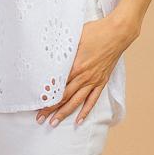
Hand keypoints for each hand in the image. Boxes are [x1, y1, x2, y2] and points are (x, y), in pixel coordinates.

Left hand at [36, 10, 136, 126]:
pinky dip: (85, 111)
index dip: (46, 96)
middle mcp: (84, 76)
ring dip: (64, 113)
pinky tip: (79, 120)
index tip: (36, 104)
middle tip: (39, 118)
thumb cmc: (95, 31)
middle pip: (64, 97)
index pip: (57, 86)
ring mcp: (93, 80)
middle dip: (50, 109)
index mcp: (75, 66)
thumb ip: (62, 50)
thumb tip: (48, 55)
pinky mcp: (102, 81)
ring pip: (76, 101)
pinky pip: (92, 99)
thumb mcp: (74, 38)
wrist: (117, 32)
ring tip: (53, 123)